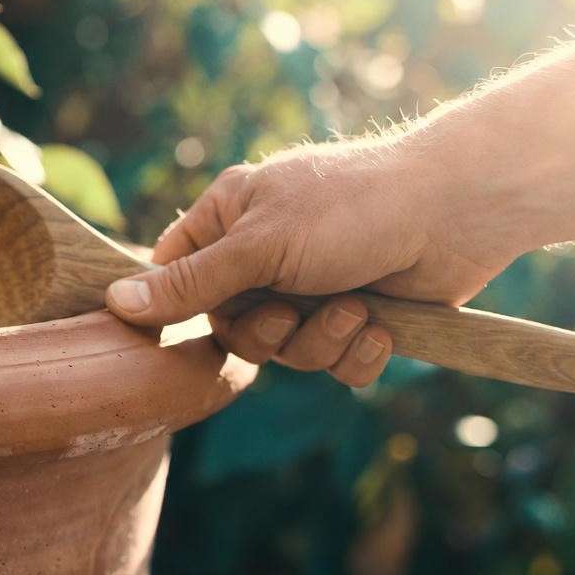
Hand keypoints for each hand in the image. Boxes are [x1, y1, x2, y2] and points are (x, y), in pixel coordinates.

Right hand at [105, 143, 525, 385]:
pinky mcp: (355, 320)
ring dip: (322, 341)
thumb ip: (190, 283)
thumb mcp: (260, 246)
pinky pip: (334, 367)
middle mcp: (265, 257)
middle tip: (297, 308)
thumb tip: (117, 303)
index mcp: (230, 220)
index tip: (203, 317)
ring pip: (285, 354)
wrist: (457, 212)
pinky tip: (382, 325)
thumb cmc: (352, 208)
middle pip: (232, 330)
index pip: (174, 275)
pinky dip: (358, 354)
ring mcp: (311, 289)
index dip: (182, 306)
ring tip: (356, 309)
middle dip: (271, 332)